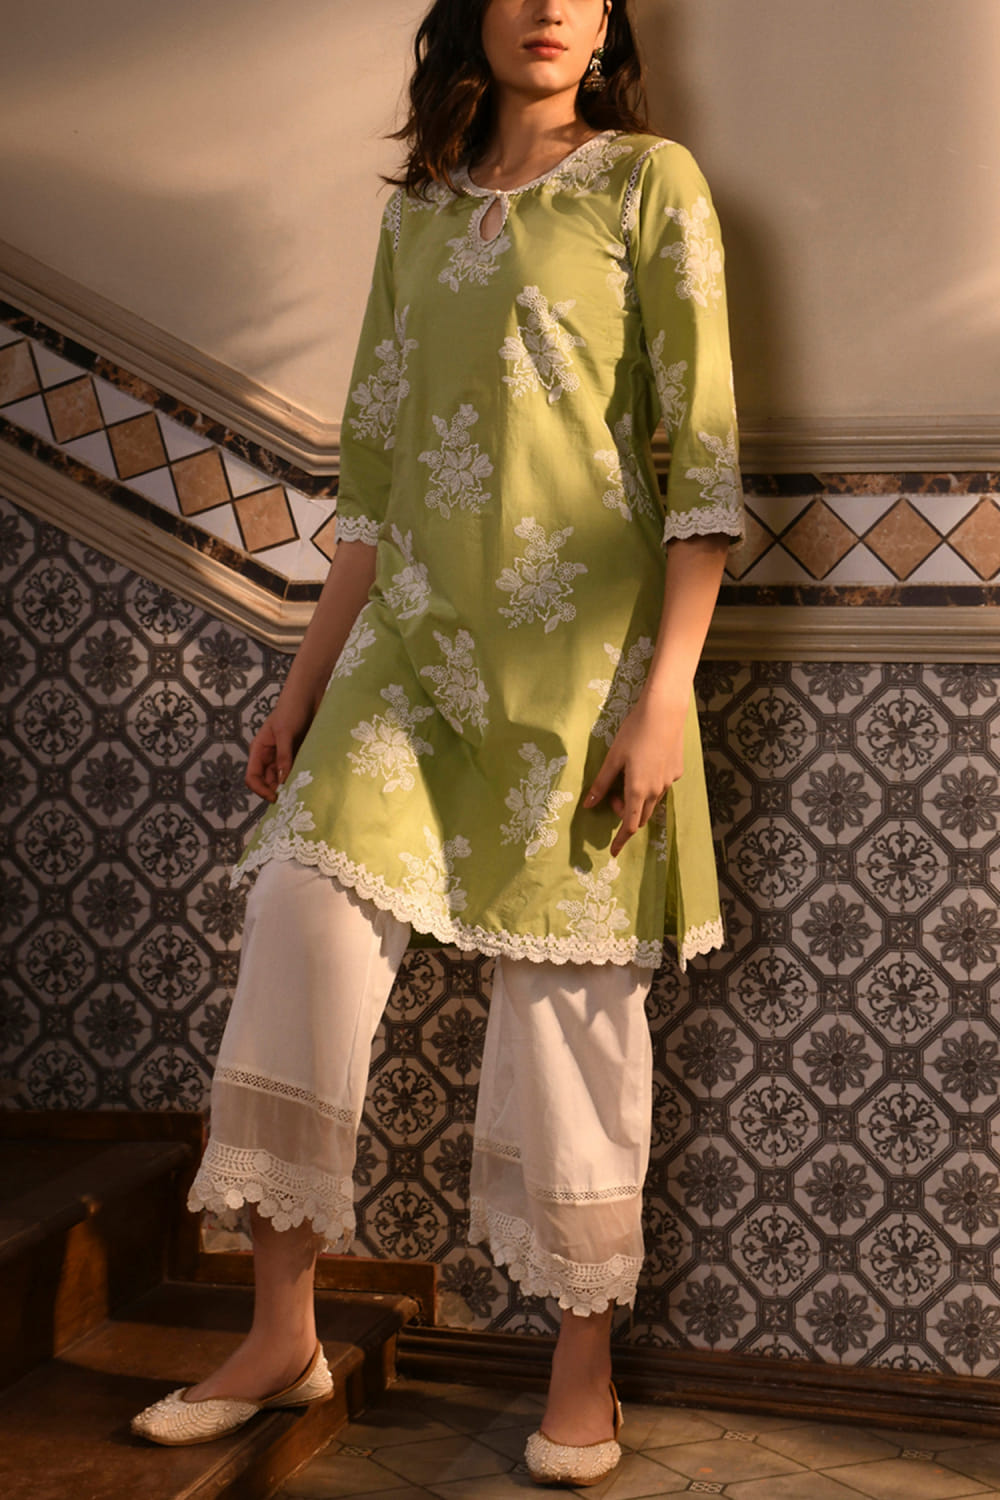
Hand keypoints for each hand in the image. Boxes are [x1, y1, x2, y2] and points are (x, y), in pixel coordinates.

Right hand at [245, 704, 313, 802]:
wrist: (309, 694)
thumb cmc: (292, 708)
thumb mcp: (286, 733)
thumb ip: (284, 756)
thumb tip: (283, 781)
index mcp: (259, 750)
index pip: (252, 777)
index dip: (261, 790)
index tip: (276, 798)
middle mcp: (270, 755)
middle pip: (268, 782)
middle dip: (278, 791)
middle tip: (293, 798)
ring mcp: (284, 756)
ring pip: (283, 778)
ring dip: (291, 785)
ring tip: (302, 790)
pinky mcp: (299, 754)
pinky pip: (297, 771)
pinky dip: (301, 777)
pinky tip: (310, 781)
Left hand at [583, 692, 686, 856]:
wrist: (664, 711)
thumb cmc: (634, 732)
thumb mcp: (613, 758)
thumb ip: (602, 783)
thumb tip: (588, 804)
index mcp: (637, 790)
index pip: (629, 825)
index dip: (620, 840)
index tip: (613, 852)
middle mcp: (656, 790)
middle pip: (640, 816)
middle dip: (624, 814)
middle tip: (611, 797)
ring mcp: (669, 781)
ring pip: (651, 801)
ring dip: (636, 800)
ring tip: (625, 778)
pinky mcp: (677, 770)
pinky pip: (661, 786)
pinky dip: (649, 786)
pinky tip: (644, 763)